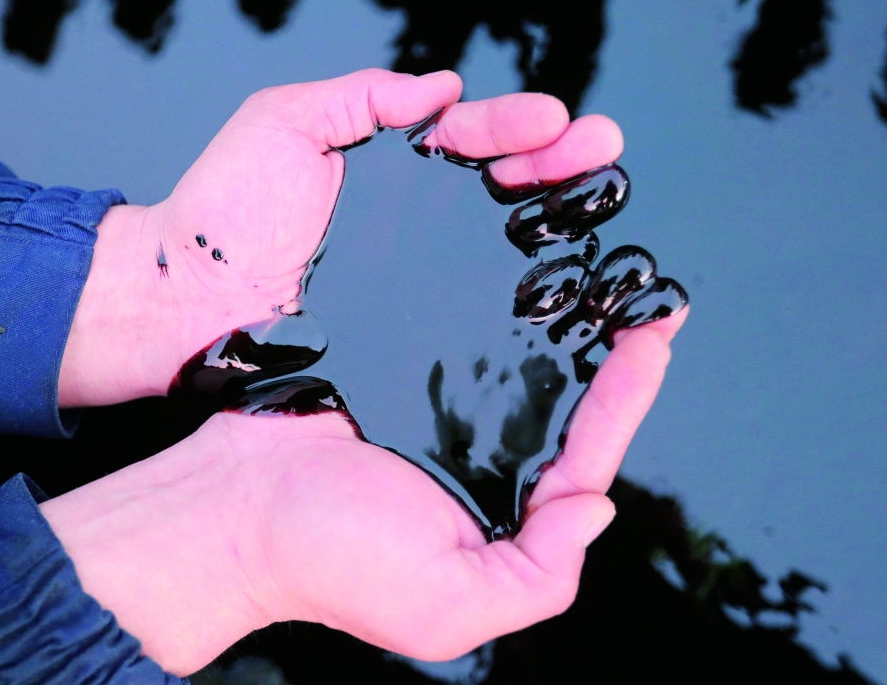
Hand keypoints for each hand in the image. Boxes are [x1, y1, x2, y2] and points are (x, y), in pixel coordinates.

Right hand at [41, 308, 686, 675]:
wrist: (234, 505)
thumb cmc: (327, 560)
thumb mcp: (445, 603)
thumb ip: (537, 576)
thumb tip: (597, 512)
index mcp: (504, 520)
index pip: (586, 460)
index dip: (627, 402)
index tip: (653, 342)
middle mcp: (484, 469)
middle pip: (569, 410)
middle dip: (616, 358)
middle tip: (652, 300)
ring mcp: (447, 419)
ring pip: (527, 370)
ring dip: (570, 330)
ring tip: (608, 283)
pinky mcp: (408, 378)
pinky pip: (472, 344)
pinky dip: (507, 316)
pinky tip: (532, 283)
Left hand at [58, 69, 622, 407]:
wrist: (187, 301)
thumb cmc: (223, 212)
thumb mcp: (286, 124)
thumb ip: (360, 96)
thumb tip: (439, 87)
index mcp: (395, 168)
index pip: (471, 136)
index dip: (516, 125)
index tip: (557, 119)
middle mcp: (418, 221)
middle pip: (504, 184)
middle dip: (560, 162)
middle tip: (605, 150)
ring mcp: (421, 274)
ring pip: (503, 239)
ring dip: (557, 215)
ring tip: (601, 196)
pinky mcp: (416, 326)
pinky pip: (480, 303)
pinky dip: (527, 289)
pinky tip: (564, 276)